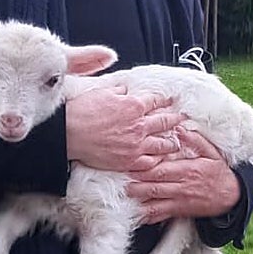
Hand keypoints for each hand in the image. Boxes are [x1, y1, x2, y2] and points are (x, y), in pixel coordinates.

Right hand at [66, 86, 185, 171]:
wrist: (68, 132)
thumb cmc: (83, 111)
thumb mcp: (103, 92)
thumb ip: (120, 92)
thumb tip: (126, 91)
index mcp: (134, 106)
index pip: (157, 101)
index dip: (166, 101)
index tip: (172, 101)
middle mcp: (139, 125)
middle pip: (165, 122)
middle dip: (176, 120)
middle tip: (184, 120)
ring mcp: (135, 145)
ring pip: (162, 145)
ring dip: (172, 142)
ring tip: (178, 142)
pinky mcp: (128, 161)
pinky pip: (149, 163)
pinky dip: (158, 161)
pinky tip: (161, 160)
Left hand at [125, 128, 239, 223]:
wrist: (231, 197)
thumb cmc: (219, 172)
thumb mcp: (212, 152)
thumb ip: (196, 140)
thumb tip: (180, 129)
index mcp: (187, 170)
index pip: (161, 169)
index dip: (144, 168)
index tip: (130, 163)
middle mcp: (181, 187)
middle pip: (153, 186)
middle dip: (135, 185)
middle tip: (119, 181)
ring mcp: (179, 201)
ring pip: (154, 202)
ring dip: (137, 201)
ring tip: (122, 197)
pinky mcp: (178, 211)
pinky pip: (160, 215)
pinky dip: (146, 216)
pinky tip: (134, 214)